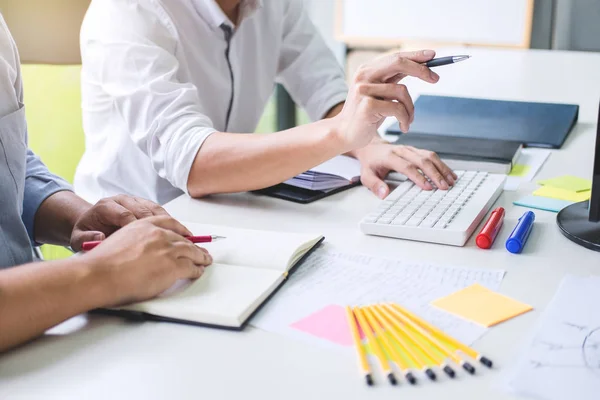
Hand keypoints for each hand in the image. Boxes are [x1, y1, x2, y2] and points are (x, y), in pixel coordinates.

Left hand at [71, 195, 170, 250]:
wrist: (91, 222)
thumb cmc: (88, 232)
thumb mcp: (78, 238)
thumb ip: (86, 238)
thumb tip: (99, 237)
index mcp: (106, 206)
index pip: (124, 214)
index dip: (136, 228)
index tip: (145, 243)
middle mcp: (122, 200)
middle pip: (143, 210)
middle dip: (156, 226)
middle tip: (168, 241)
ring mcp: (135, 200)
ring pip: (154, 209)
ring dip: (168, 222)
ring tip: (180, 236)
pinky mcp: (144, 204)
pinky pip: (159, 211)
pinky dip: (169, 221)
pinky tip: (178, 232)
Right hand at [82, 216, 211, 306]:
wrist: (99, 274)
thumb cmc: (102, 264)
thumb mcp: (119, 240)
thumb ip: (135, 241)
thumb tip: (142, 251)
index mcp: (143, 225)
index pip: (169, 222)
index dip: (181, 229)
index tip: (187, 233)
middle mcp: (158, 234)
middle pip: (183, 238)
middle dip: (193, 245)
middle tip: (200, 250)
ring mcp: (167, 250)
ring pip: (191, 252)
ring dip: (200, 256)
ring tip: (205, 260)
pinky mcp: (172, 266)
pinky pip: (191, 267)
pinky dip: (197, 269)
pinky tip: (198, 271)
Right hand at [331, 50, 439, 151]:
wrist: (344, 134)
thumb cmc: (366, 116)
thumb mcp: (380, 94)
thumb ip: (392, 80)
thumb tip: (419, 66)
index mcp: (366, 70)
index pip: (395, 57)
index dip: (416, 55)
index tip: (433, 56)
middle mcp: (363, 76)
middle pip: (399, 63)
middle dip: (421, 69)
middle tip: (435, 78)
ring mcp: (364, 90)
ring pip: (402, 91)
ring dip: (410, 108)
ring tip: (408, 120)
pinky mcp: (367, 105)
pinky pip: (397, 108)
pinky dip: (405, 119)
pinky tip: (403, 127)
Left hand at [355, 139, 457, 198]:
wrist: (371, 147)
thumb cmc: (370, 163)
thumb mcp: (366, 175)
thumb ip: (375, 185)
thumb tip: (384, 194)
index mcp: (389, 156)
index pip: (407, 166)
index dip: (418, 177)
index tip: (427, 187)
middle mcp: (402, 150)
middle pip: (422, 160)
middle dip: (435, 174)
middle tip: (444, 186)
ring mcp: (410, 149)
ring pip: (429, 156)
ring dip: (441, 168)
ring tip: (451, 181)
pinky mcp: (416, 150)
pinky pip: (431, 155)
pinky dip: (442, 165)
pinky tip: (449, 174)